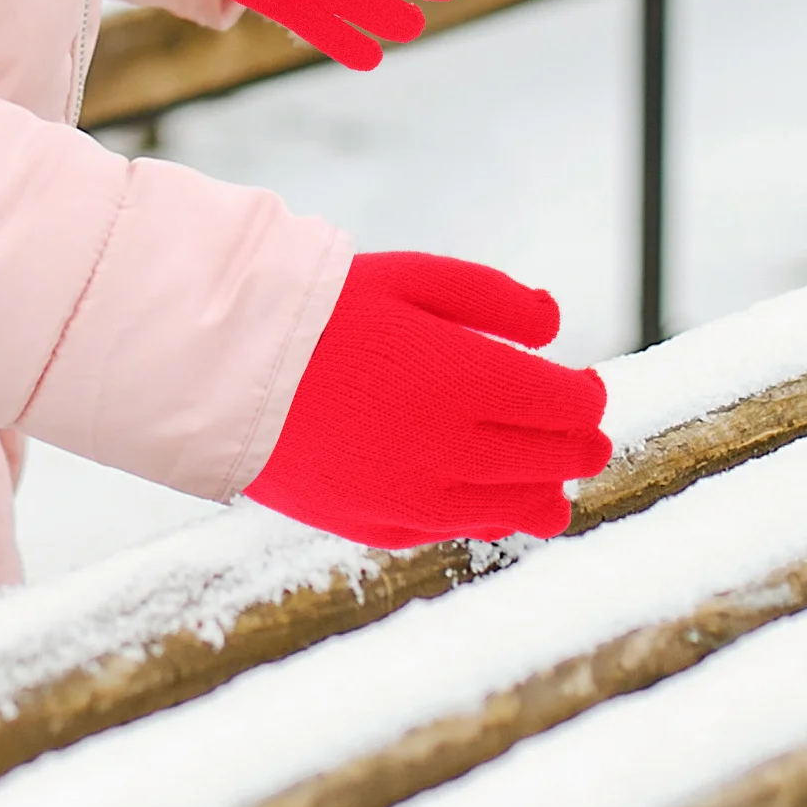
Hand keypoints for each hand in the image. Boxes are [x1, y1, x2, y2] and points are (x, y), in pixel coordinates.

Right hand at [246, 252, 611, 548]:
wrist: (221, 368)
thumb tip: (555, 325)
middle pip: (556, 460)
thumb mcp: (408, 277)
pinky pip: (459, 529)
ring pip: (519, 510)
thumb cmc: (317, 307)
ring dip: (544, 486)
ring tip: (547, 472)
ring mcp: (415, 498)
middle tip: (579, 427)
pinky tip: (486, 494)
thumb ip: (492, 299)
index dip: (586, 395)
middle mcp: (451, 451)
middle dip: (577, 441)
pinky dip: (487, 512)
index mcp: (466, 381)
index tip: (581, 383)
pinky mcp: (378, 525)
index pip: (569, 406)